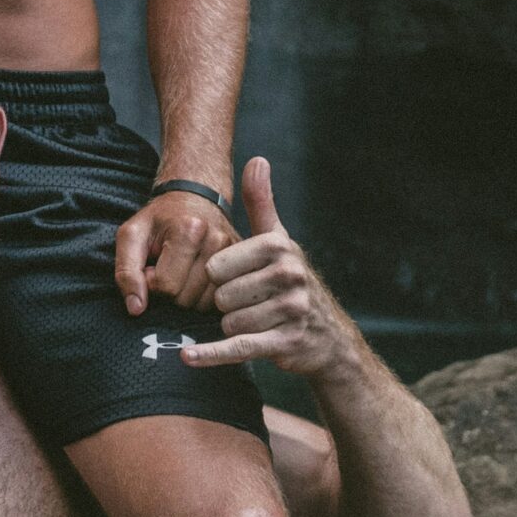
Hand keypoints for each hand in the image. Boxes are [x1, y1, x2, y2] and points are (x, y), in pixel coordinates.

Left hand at [114, 185, 235, 314]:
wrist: (195, 198)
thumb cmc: (160, 219)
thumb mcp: (132, 235)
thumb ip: (126, 271)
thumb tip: (136, 309)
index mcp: (189, 230)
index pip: (166, 286)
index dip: (151, 282)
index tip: (151, 266)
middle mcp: (217, 242)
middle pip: (185, 298)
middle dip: (170, 291)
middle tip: (167, 268)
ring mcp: (235, 255)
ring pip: (203, 304)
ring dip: (186, 297)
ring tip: (182, 272)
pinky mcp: (244, 265)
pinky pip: (219, 301)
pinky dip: (203, 297)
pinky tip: (196, 279)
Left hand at [182, 157, 346, 375]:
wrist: (329, 338)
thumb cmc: (292, 283)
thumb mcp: (279, 240)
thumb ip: (261, 202)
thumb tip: (257, 159)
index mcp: (279, 246)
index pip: (215, 265)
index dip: (218, 278)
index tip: (235, 280)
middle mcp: (288, 275)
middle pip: (220, 295)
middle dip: (227, 304)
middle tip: (249, 304)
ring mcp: (290, 310)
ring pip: (228, 321)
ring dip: (233, 327)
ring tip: (257, 321)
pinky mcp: (285, 343)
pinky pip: (238, 347)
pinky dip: (211, 354)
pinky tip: (188, 357)